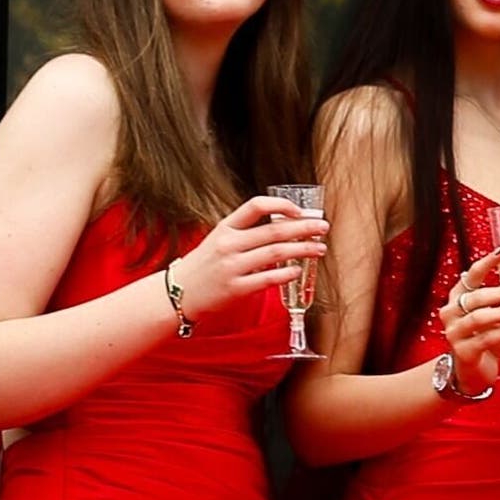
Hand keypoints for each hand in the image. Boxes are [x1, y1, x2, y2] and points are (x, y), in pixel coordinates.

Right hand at [172, 191, 325, 322]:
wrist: (176, 294)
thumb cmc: (204, 265)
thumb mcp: (219, 240)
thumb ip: (246, 232)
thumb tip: (285, 225)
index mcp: (225, 228)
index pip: (255, 206)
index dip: (281, 205)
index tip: (300, 210)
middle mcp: (228, 244)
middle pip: (273, 230)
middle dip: (303, 228)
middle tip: (323, 227)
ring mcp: (231, 267)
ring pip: (275, 253)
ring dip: (302, 250)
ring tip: (319, 249)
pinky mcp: (234, 289)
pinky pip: (267, 279)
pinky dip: (287, 274)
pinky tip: (299, 271)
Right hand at [434, 251, 499, 393]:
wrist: (473, 372)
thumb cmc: (486, 339)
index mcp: (459, 298)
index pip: (470, 276)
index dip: (485, 263)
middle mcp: (452, 313)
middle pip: (477, 296)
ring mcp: (454, 332)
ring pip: (480, 317)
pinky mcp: (463, 351)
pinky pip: (486, 338)